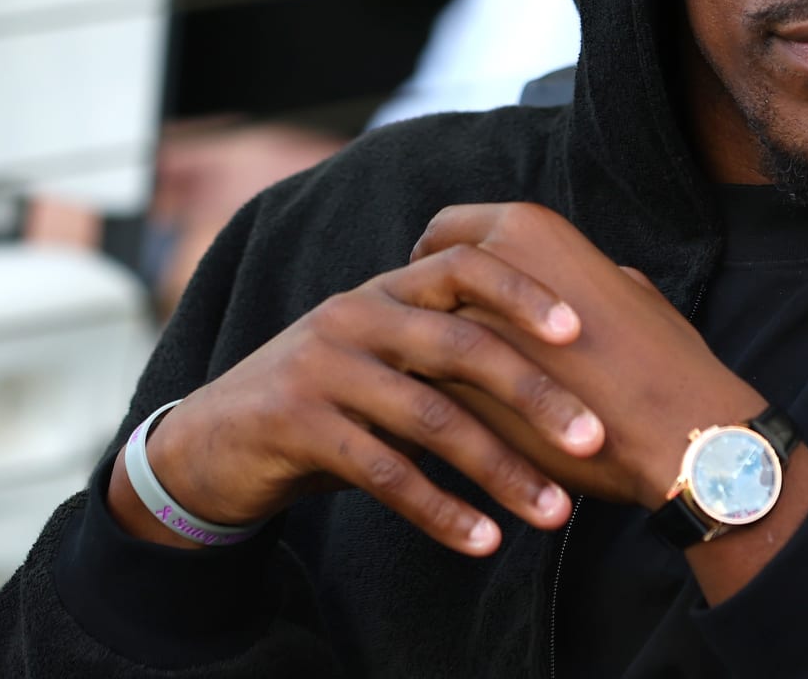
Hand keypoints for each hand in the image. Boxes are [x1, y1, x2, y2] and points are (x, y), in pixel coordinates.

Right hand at [107, 243, 604, 555]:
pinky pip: (383, 472)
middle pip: (460, 343)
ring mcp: (323, 366)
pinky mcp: (297, 424)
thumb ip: (450, 346)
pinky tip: (483, 543)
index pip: (463, 265)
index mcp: (387, 289)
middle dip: (535, 394)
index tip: (580, 330)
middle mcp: (356, 314)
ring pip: (429, 416)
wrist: (214, 439)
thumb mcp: (386, 356)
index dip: (523, 292)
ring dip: (499, 470)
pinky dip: (440, 511)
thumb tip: (562, 359)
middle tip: (593, 439)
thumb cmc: (331, 398)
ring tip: (553, 513)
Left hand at [412, 203, 764, 509]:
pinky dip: (428, 404)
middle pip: (418, 279)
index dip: (440, 259)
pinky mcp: (456, 393)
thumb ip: (577, 272)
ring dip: (417, 355)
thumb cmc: (663, 360)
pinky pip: (422, 391)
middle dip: (419, 306)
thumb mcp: (626, 287)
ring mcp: (464, 330)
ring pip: (413, 335)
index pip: (446, 230)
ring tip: (427, 381)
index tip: (445, 288)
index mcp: (527, 228)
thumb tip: (560, 279)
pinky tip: (446, 425)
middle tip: (426, 336)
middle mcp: (485, 266)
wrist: (679, 433)